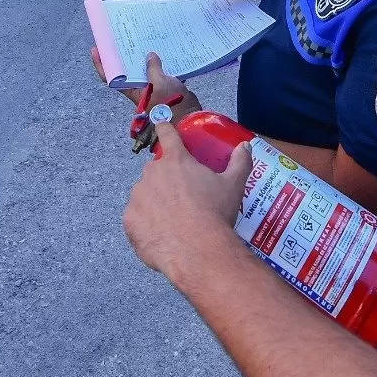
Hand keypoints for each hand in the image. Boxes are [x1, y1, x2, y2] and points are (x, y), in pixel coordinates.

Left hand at [90, 49, 200, 115]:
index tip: (96, 50)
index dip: (101, 64)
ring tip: (144, 40)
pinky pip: (160, 73)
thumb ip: (153, 68)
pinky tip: (166, 52)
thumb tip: (150, 56)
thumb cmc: (170, 104)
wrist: (189, 120)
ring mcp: (152, 89)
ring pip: (144, 71)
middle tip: (123, 38)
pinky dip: (162, 64)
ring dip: (145, 58)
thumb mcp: (160, 83)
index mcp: (132, 90)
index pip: (111, 77)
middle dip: (125, 56)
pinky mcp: (165, 89)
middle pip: (127, 71)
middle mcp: (139, 89)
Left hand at [123, 117, 252, 280]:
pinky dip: (146, 224)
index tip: (161, 125)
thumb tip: (246, 145)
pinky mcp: (129, 220)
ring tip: (173, 222)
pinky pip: (136, 219)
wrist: (197, 250)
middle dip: (167, 181)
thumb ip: (240, 162)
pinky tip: (162, 235)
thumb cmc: (215, 213)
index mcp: (176, 161)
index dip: (165, 128)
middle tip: (183, 199)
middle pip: (156, 170)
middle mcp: (152, 173)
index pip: (167, 134)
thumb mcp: (233, 186)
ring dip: (155, 203)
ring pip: (144, 195)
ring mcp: (137, 197)